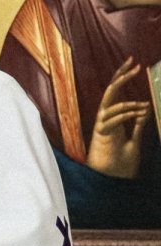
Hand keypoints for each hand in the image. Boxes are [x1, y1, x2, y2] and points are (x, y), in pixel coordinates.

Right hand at [86, 57, 149, 178]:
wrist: (112, 182)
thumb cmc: (121, 165)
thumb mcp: (135, 142)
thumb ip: (137, 128)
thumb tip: (143, 111)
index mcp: (114, 119)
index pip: (116, 92)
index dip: (123, 77)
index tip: (135, 65)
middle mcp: (106, 118)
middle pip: (110, 91)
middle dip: (121, 76)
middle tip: (133, 63)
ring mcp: (102, 125)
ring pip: (109, 103)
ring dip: (126, 101)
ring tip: (142, 104)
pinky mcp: (102, 134)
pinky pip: (111, 119)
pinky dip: (125, 114)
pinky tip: (139, 113)